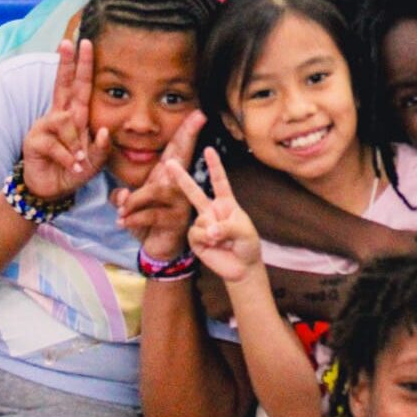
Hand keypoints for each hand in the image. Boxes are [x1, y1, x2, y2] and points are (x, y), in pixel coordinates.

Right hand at [21, 39, 109, 201]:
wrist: (52, 189)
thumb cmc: (75, 170)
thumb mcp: (94, 161)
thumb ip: (101, 148)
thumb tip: (102, 132)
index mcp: (74, 116)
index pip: (78, 87)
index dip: (80, 66)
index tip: (84, 43)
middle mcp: (59, 116)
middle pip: (62, 85)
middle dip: (66, 63)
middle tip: (68, 42)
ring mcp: (44, 126)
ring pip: (66, 122)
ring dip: (77, 144)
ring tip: (79, 161)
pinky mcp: (34, 140)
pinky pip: (57, 144)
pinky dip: (68, 158)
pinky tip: (72, 167)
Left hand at [111, 110, 206, 258]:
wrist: (158, 248)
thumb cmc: (147, 220)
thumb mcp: (131, 205)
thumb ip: (122, 197)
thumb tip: (120, 196)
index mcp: (168, 177)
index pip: (177, 150)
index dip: (187, 132)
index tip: (199, 113)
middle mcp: (178, 186)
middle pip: (181, 157)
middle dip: (188, 137)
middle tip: (198, 118)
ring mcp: (179, 203)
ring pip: (156, 191)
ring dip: (135, 200)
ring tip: (121, 211)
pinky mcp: (175, 221)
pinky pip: (151, 215)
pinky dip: (133, 219)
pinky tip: (122, 223)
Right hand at [167, 148, 263, 284]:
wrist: (241, 267)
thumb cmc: (247, 245)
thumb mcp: (243, 232)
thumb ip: (226, 228)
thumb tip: (209, 232)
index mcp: (226, 203)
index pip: (220, 181)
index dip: (214, 165)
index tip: (208, 149)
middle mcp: (211, 210)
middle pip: (194, 191)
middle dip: (181, 177)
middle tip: (168, 162)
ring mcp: (202, 223)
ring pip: (200, 221)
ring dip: (213, 233)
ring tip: (223, 241)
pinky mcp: (196, 238)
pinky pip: (196, 234)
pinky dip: (206, 240)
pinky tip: (214, 246)